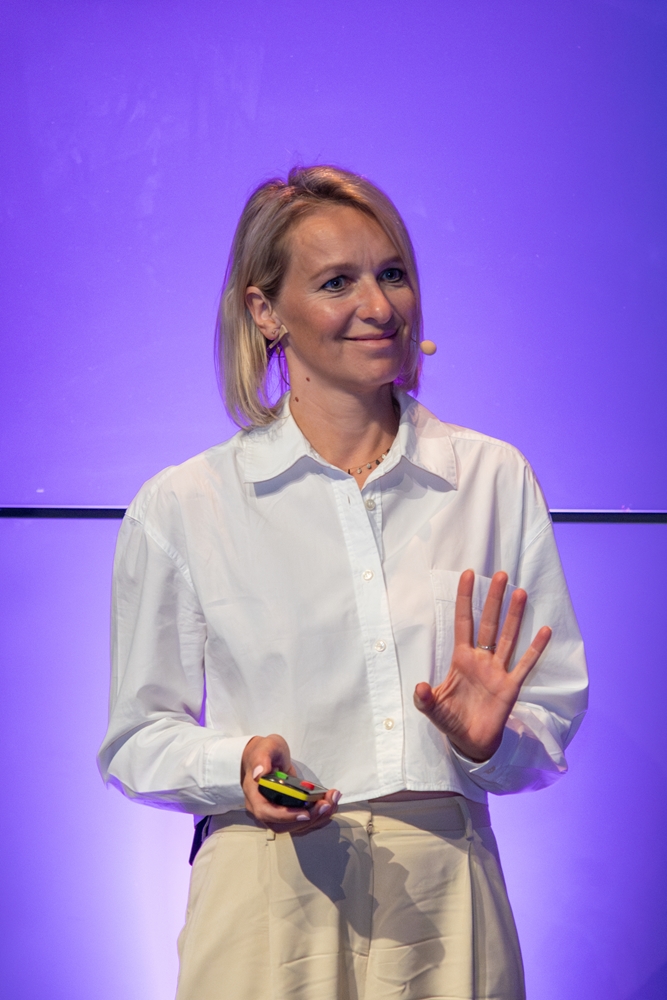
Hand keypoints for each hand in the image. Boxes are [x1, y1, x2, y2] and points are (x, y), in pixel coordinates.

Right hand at [241, 733, 340, 833]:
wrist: (265, 756)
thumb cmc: (264, 752)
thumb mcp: (264, 748)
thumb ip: (261, 759)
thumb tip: (259, 774)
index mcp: (254, 793)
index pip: (266, 812)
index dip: (285, 816)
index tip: (305, 813)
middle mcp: (263, 806)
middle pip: (283, 824)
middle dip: (308, 817)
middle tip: (326, 804)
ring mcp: (275, 811)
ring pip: (295, 825)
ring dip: (317, 817)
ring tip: (332, 800)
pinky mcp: (287, 811)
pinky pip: (302, 820)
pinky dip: (318, 815)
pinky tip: (330, 803)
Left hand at [414, 570, 550, 761]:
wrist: (471, 742)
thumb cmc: (451, 720)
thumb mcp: (432, 709)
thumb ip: (424, 699)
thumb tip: (419, 687)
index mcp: (461, 659)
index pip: (463, 622)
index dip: (465, 599)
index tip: (467, 574)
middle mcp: (481, 659)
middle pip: (488, 623)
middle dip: (493, 599)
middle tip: (501, 574)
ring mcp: (498, 671)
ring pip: (507, 637)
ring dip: (514, 616)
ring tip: (520, 592)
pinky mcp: (511, 686)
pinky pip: (525, 665)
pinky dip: (535, 649)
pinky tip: (544, 630)